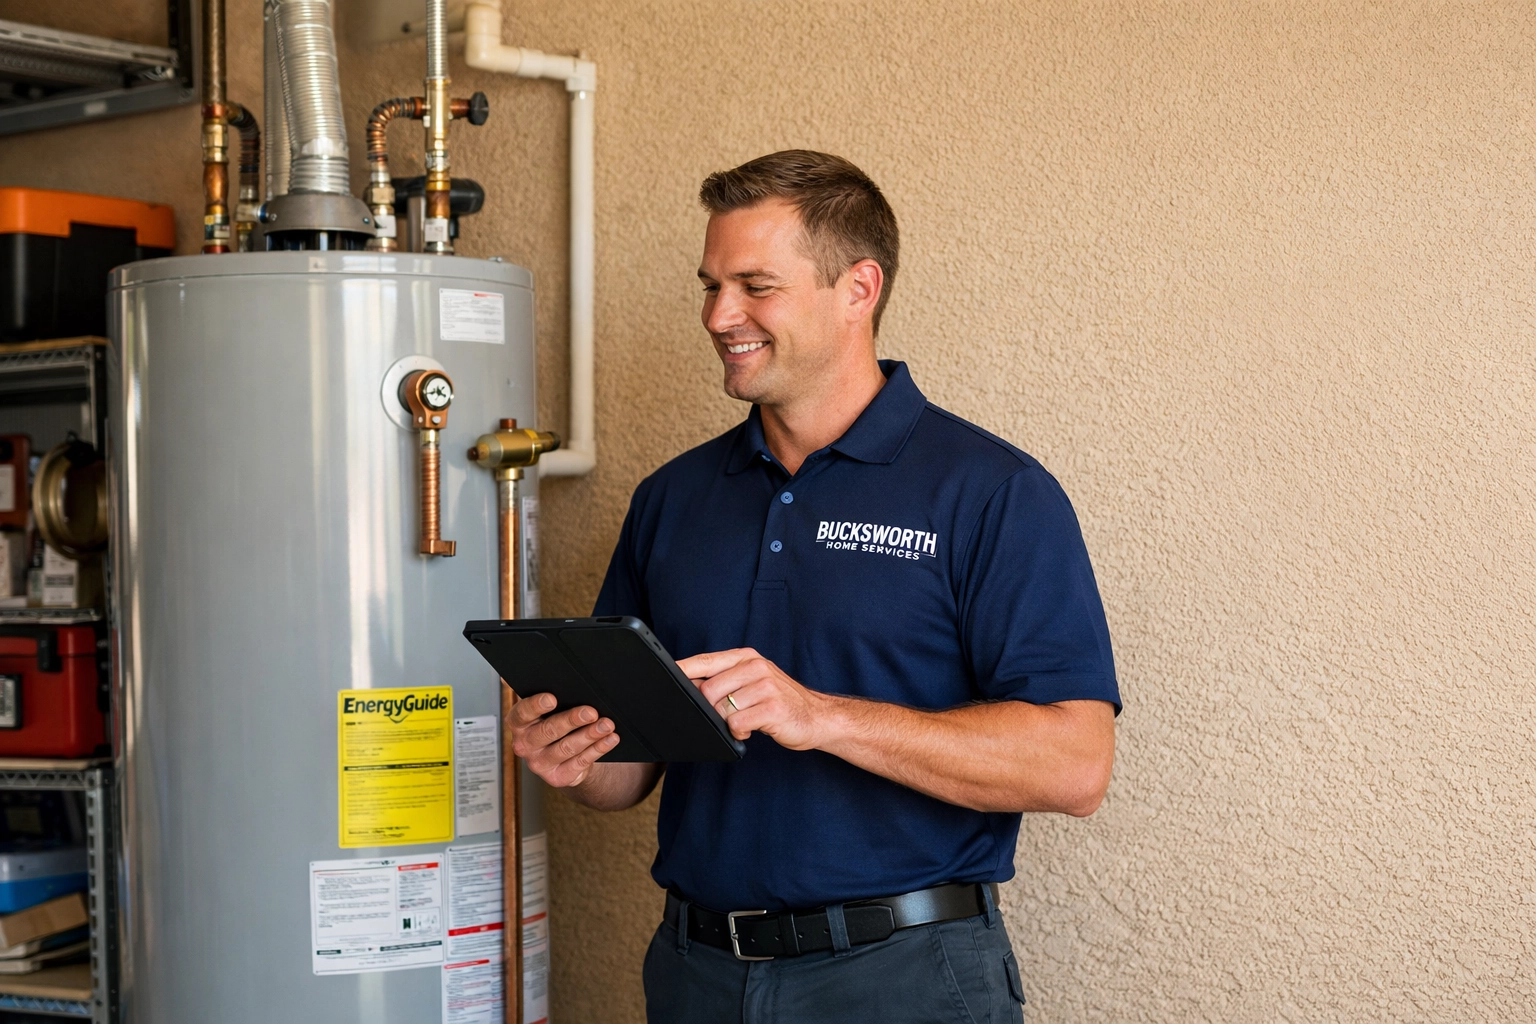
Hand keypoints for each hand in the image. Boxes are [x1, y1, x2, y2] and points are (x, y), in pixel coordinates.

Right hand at [507, 693, 620, 788]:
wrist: (564, 755)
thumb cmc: (556, 721)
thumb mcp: (549, 709)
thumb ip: (551, 695)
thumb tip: (560, 681)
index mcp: (518, 723)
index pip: (522, 713)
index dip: (536, 705)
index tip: (552, 698)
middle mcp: (524, 745)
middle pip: (548, 731)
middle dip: (571, 720)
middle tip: (591, 712)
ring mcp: (539, 764)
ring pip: (566, 748)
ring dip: (589, 735)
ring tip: (607, 725)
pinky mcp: (557, 777)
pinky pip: (580, 762)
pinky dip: (598, 749)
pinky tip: (610, 739)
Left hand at [679, 648, 831, 749]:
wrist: (817, 717)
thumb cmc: (779, 701)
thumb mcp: (753, 682)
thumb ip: (725, 679)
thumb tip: (688, 685)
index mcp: (747, 657)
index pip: (705, 661)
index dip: (681, 669)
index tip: (662, 676)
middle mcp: (755, 666)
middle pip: (707, 689)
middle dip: (710, 709)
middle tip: (727, 716)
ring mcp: (765, 686)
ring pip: (721, 708)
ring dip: (728, 722)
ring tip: (746, 721)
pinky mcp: (772, 707)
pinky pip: (737, 723)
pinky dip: (739, 732)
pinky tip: (753, 728)